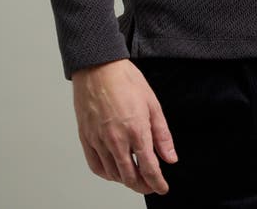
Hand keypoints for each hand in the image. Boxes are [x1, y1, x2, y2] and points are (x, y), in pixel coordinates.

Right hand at [72, 58, 178, 195]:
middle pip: (130, 177)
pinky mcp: (86, 138)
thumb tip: (170, 157)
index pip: (149, 169)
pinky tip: (114, 170)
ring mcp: (99, 141)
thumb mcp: (152, 104)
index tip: (162, 187)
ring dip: (126, 180)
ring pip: (113, 174)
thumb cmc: (125, 80)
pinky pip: (96, 166)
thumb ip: (162, 135)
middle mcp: (117, 140)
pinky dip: (107, 174)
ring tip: (135, 176)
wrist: (98, 68)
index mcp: (136, 130)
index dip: (157, 183)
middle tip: (150, 185)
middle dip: (143, 186)